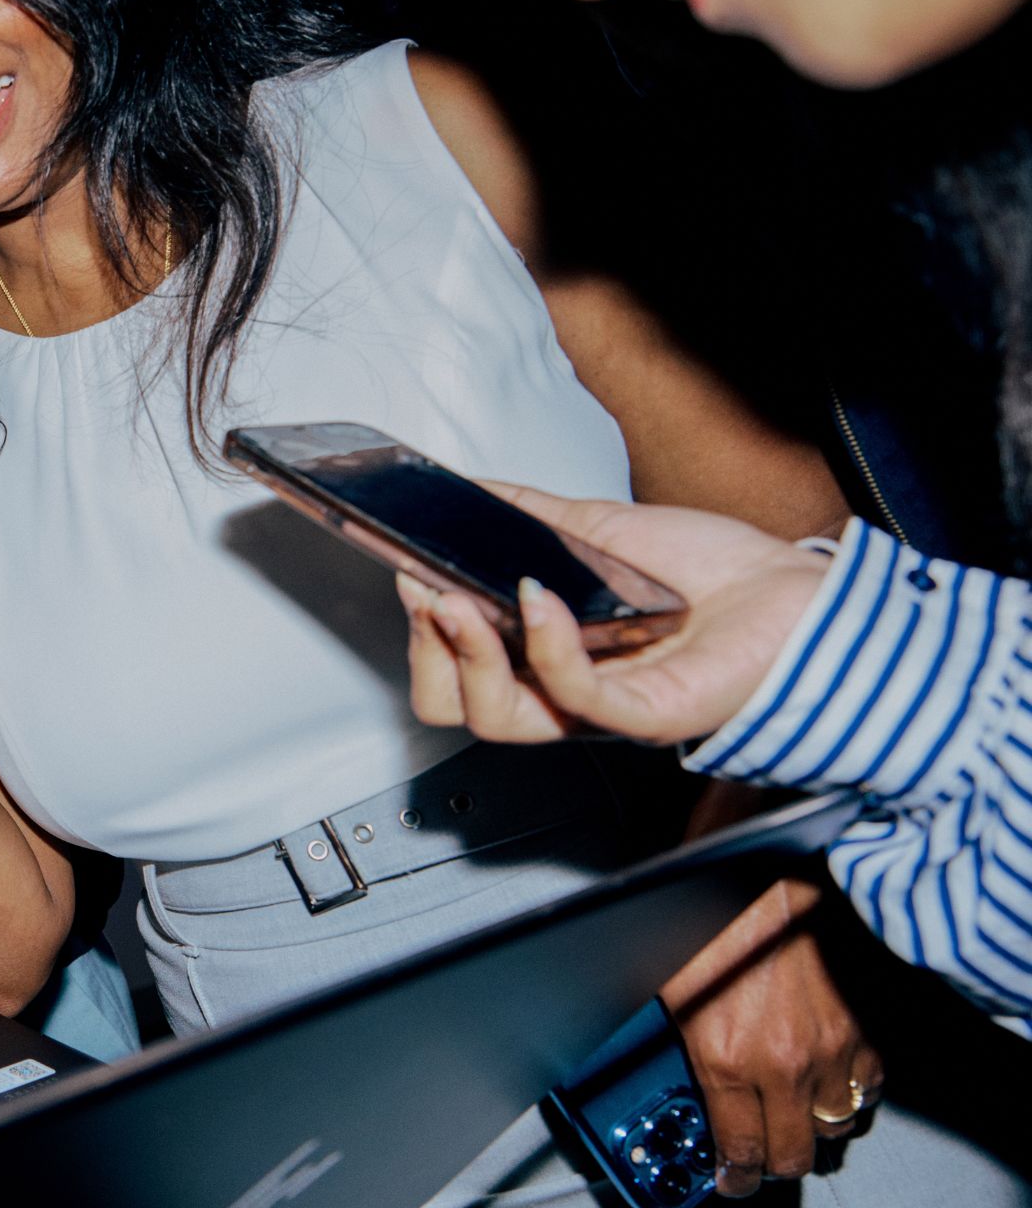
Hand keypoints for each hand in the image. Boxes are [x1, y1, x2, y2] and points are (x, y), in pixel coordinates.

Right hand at [400, 484, 829, 744]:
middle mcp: (566, 692)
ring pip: (497, 717)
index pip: (454, 673)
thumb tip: (469, 489)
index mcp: (547, 657)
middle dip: (429, 648)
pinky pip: (575, 696)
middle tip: (428, 594)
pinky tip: (538, 599)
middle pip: (456, 705)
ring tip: (461, 601)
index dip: (423, 632)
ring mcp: (602, 708)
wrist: (798, 593)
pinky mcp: (645, 712)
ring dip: (466, 653)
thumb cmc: (720, 575)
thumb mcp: (602, 531)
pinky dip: (545, 646)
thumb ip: (531, 518)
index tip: (410, 573)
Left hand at [660, 879, 884, 1195]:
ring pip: (834, 1129)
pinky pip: (865, 1091)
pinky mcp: (865, 1032)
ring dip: (812, 1129)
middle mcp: (780, 1067)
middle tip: (759, 1162)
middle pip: (793, 1158)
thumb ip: (677, 1044)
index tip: (731, 1183)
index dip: (735, 1180)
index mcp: (724, 1059)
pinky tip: (826, 1081)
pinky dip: (848, 1095)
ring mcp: (830, 1052)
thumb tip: (666, 1081)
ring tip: (790, 1117)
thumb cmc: (715, 918)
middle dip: (773, 1168)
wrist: (775, 873)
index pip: (738, 1153)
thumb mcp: (669, 987)